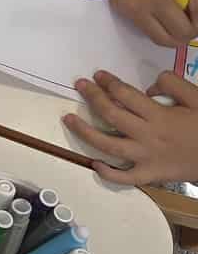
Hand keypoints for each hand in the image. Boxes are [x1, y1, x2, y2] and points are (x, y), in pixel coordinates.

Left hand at [63, 67, 197, 182]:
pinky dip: (107, 173)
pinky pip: (124, 178)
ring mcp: (146, 158)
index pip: (126, 95)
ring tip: (68, 119)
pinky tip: (93, 163)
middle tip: (80, 85)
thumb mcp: (197, 97)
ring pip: (108, 146)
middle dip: (93, 98)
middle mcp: (147, 136)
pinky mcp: (150, 175)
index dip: (109, 83)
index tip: (98, 75)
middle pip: (111, 116)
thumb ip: (172, 86)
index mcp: (159, 115)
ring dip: (84, 132)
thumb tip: (148, 88)